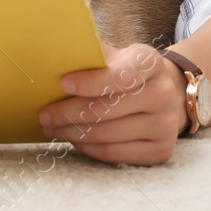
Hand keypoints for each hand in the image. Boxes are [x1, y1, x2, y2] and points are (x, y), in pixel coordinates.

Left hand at [39, 42, 188, 164]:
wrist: (166, 94)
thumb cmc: (128, 72)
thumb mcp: (117, 55)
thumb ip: (92, 55)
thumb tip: (54, 57)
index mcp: (151, 63)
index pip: (119, 76)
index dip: (89, 82)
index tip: (61, 83)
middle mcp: (163, 94)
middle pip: (105, 110)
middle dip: (67, 113)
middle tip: (44, 114)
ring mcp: (165, 125)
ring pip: (106, 136)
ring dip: (72, 133)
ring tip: (52, 128)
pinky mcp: (161, 150)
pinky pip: (113, 154)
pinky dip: (87, 149)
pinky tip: (74, 139)